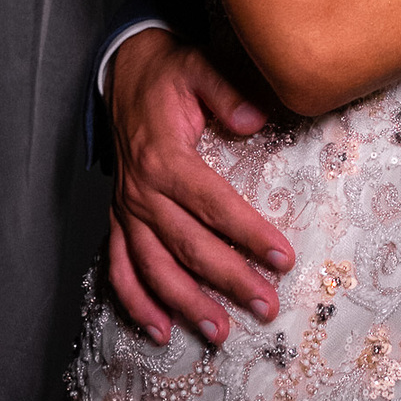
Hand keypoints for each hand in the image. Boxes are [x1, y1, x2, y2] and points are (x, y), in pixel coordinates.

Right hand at [107, 27, 295, 344]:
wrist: (125, 72)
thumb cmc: (170, 73)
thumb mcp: (200, 68)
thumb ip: (229, 92)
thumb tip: (257, 119)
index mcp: (166, 159)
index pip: (214, 205)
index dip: (249, 234)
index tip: (282, 259)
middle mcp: (142, 192)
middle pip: (189, 247)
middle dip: (229, 281)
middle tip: (266, 307)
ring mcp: (127, 210)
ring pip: (154, 269)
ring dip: (185, 304)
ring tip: (219, 333)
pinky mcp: (118, 218)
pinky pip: (119, 269)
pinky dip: (135, 303)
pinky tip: (159, 330)